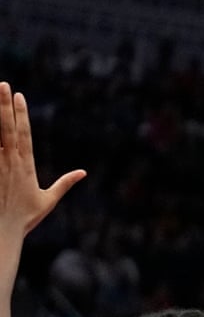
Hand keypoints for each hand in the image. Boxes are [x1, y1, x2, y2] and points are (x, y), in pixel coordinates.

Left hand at [0, 82, 85, 237]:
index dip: (21, 114)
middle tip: (2, 85)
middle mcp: (9, 162)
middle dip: (4, 106)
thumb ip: (64, 183)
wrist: (1, 232)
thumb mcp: (48, 201)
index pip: (24, 133)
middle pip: (7, 128)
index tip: (19, 95)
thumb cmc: (24, 218)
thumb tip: (83, 172)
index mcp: (25, 165)